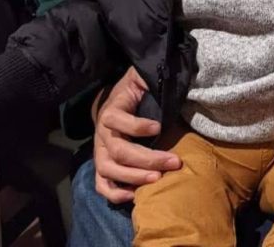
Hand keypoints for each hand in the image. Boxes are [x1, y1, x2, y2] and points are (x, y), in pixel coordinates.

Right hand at [94, 66, 180, 202]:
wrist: (116, 101)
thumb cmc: (133, 90)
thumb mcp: (139, 78)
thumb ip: (148, 78)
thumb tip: (164, 78)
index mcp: (111, 110)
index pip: (117, 119)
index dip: (136, 125)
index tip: (159, 126)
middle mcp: (102, 133)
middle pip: (118, 151)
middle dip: (147, 158)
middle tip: (173, 162)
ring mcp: (100, 152)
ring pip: (109, 170)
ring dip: (133, 178)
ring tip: (158, 178)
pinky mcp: (103, 166)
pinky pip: (102, 185)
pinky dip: (115, 194)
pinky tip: (135, 195)